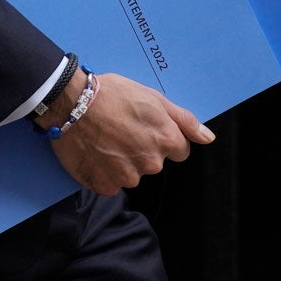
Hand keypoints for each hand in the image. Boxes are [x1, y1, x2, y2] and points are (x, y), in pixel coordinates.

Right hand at [49, 71, 214, 196]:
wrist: (72, 103)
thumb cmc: (112, 94)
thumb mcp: (154, 98)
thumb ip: (184, 120)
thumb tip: (208, 138)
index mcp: (167, 140)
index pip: (179, 151)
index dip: (163, 137)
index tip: (145, 127)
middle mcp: (151, 162)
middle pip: (154, 162)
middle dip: (142, 149)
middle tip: (121, 129)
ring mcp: (128, 177)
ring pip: (132, 174)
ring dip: (121, 161)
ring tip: (105, 138)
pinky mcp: (105, 186)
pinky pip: (111, 183)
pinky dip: (104, 171)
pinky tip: (95, 152)